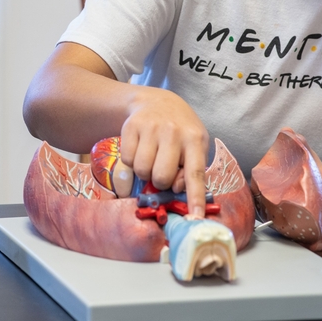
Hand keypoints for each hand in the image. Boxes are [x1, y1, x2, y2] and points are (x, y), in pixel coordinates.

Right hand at [118, 87, 210, 217]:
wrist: (157, 102)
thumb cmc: (181, 131)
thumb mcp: (194, 145)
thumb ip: (190, 168)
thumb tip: (176, 189)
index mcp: (194, 139)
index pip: (195, 174)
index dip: (195, 198)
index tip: (195, 218)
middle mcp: (173, 132)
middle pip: (161, 177)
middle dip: (160, 182)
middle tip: (161, 170)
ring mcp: (151, 128)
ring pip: (141, 170)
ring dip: (144, 172)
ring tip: (150, 159)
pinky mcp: (131, 126)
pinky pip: (126, 160)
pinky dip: (131, 162)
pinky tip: (139, 149)